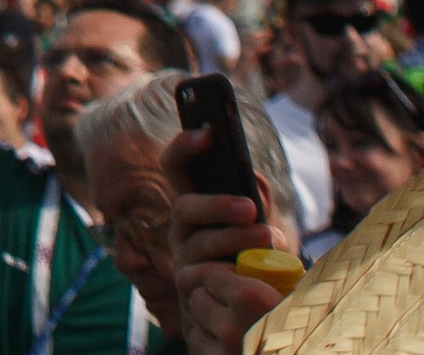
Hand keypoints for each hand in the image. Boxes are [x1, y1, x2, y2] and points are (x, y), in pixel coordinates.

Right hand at [165, 127, 289, 354]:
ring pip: (199, 242)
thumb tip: (255, 181)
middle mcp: (181, 227)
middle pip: (184, 206)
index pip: (176, 166)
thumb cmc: (252, 255)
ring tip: (266, 237)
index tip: (207, 132)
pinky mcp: (192, 288)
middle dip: (215, 204)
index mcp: (193, 202)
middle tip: (249, 208)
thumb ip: (256, 197)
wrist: (243, 310)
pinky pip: (205, 277)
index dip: (185, 145)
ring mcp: (184, 257)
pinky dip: (232, 272)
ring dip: (233, 238)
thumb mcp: (257, 221)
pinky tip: (252, 272)